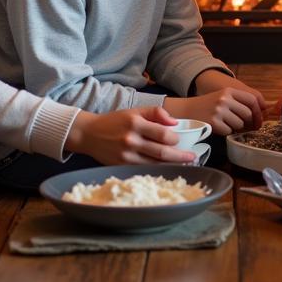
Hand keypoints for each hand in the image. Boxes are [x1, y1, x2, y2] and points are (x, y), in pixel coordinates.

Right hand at [66, 106, 195, 164]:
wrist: (89, 134)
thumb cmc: (115, 121)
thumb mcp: (135, 110)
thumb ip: (156, 113)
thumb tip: (174, 122)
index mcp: (136, 123)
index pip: (163, 134)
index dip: (176, 139)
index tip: (181, 140)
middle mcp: (131, 140)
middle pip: (162, 152)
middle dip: (180, 156)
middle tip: (192, 157)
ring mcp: (126, 156)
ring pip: (154, 164)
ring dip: (172, 165)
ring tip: (184, 164)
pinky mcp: (122, 167)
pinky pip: (143, 170)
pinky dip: (156, 171)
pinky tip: (166, 170)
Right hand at [193, 69, 268, 126]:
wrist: (187, 110)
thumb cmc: (208, 105)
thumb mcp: (223, 97)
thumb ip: (239, 102)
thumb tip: (259, 114)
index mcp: (229, 91)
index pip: (252, 99)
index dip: (258, 112)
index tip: (258, 120)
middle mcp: (225, 99)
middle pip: (247, 114)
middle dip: (247, 123)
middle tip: (243, 126)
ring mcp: (219, 110)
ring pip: (239, 124)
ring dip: (235, 127)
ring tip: (226, 124)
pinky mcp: (214, 122)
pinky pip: (229, 131)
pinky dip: (226, 132)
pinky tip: (219, 127)